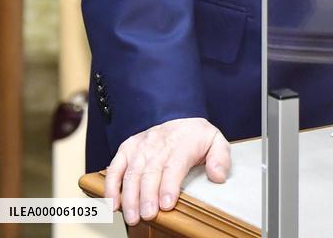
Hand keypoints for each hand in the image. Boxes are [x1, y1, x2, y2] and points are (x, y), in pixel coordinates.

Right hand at [105, 117, 229, 225]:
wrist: (180, 117)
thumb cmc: (196, 136)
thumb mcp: (216, 141)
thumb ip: (221, 158)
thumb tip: (218, 176)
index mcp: (182, 141)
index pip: (174, 164)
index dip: (169, 185)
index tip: (167, 204)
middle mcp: (159, 142)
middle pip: (151, 171)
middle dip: (147, 195)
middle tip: (148, 215)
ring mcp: (141, 145)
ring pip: (132, 172)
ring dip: (130, 196)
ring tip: (132, 216)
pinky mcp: (128, 149)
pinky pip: (115, 167)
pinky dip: (111, 185)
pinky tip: (113, 203)